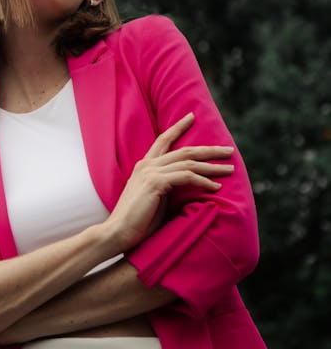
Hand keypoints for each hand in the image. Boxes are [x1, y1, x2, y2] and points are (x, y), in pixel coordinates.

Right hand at [104, 113, 234, 251]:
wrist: (118, 232)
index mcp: (144, 165)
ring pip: (189, 163)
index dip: (178, 127)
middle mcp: (147, 164)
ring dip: (212, 166)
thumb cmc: (137, 220)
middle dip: (210, 150)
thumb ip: (166, 185)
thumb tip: (187, 183)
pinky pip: (186, 177)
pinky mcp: (155, 183)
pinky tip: (216, 187)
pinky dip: (203, 181)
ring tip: (229, 169)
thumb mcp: (154, 196)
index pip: (163, 139)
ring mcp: (150, 172)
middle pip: (185, 150)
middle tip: (229, 149)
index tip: (191, 117)